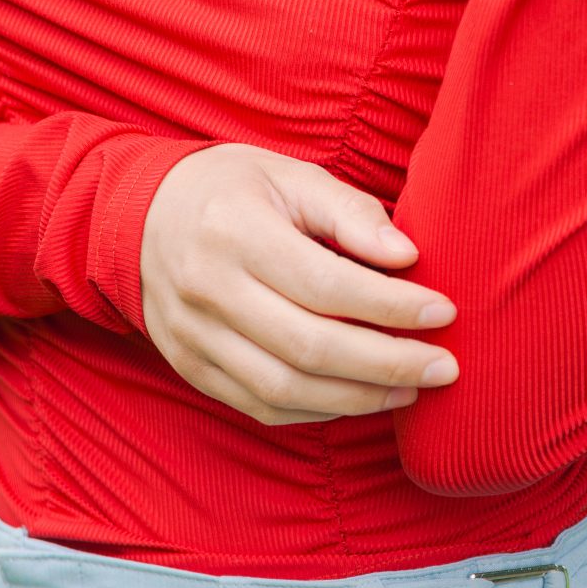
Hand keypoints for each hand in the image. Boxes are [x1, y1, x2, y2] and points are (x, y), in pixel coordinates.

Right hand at [137, 143, 460, 426]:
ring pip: (286, 389)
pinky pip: (262, 407)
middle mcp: (207, 290)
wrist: (141, 217)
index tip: (443, 311)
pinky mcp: (193, 370)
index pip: (325, 283)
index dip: (390, 305)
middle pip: (309, 346)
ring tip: (413, 386)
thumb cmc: (232, 190)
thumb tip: (408, 256)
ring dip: (360, 397)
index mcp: (234, 231)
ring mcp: (194, 338)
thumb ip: (350, 212)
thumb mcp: (289, 176)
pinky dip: (320, 410)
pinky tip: (362, 396)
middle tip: (444, 365)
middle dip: (388, 362)